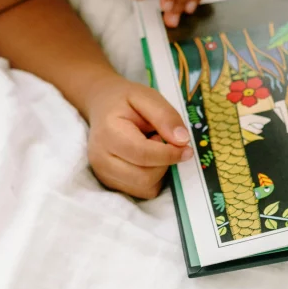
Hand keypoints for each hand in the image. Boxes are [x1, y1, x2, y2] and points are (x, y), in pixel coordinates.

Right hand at [86, 77, 192, 199]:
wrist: (102, 107)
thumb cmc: (125, 101)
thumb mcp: (147, 96)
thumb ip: (165, 116)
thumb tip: (183, 141)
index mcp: (109, 133)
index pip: (143, 154)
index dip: (170, 154)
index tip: (187, 148)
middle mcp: (100, 159)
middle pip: (144, 177)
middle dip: (164, 162)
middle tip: (161, 140)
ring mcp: (103, 174)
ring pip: (144, 188)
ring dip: (159, 171)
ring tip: (151, 148)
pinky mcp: (110, 184)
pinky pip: (142, 191)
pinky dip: (152, 179)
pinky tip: (147, 160)